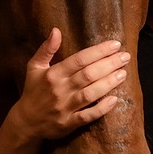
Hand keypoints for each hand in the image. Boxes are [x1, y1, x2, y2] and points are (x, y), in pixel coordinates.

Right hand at [10, 29, 130, 141]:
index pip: (79, 59)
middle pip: (88, 75)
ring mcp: (65, 107)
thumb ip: (46, 48)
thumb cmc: (33, 91)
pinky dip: (101, 108)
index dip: (99, 51)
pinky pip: (87, 116)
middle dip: (109, 64)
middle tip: (125, 57)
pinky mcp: (69, 123)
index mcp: (53, 74)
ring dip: (108, 83)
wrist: (26, 122)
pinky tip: (114, 100)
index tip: (115, 44)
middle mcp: (60, 89)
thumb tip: (56, 30)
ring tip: (123, 74)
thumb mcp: (34, 67)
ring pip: (90, 94)